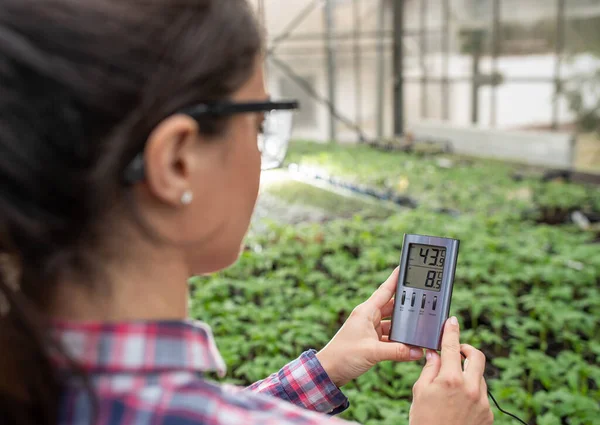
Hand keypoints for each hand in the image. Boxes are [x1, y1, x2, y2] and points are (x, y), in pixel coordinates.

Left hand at [316, 267, 423, 387]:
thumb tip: (417, 351)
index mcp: (366, 312)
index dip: (395, 279)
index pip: (385, 290)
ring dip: (403, 326)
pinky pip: (389, 336)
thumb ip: (397, 351)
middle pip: (392, 307)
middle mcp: (368, 317)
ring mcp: (369, 329)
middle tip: (424, 301)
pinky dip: (398, 340)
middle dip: (406, 305)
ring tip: (419, 325)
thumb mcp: (373, 352)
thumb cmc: (343, 356)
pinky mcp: (371, 341)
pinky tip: (408, 344)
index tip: (405, 268)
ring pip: (391, 323)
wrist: (329, 371)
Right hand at [409, 318, 493, 424]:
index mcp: (449, 379)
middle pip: (476, 356)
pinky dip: (472, 392)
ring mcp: (482, 401)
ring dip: (468, 373)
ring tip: (452, 385)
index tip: (452, 321)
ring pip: (480, 376)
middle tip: (457, 351)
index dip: (451, 330)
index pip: (451, 346)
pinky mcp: (488, 413)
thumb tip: (434, 354)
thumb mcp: (419, 392)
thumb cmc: (424, 421)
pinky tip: (459, 402)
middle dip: (466, 349)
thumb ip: (429, 369)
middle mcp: (470, 388)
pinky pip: (482, 394)